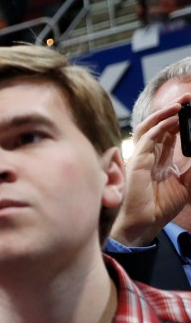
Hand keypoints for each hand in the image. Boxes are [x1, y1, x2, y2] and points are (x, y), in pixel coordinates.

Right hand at [112, 99, 190, 245]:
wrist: (145, 224)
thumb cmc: (159, 208)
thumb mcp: (186, 184)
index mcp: (160, 160)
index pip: (169, 133)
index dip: (180, 119)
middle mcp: (149, 155)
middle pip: (160, 125)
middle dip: (173, 110)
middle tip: (188, 98)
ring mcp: (141, 157)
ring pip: (151, 126)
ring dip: (165, 112)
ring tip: (181, 103)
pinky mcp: (137, 160)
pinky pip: (148, 137)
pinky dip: (160, 125)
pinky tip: (173, 117)